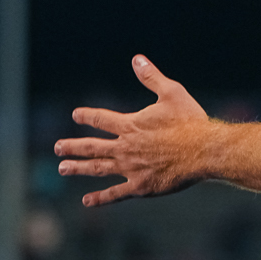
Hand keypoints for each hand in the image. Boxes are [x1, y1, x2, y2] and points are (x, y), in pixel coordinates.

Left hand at [53, 56, 211, 205]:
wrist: (203, 151)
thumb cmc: (190, 122)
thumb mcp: (172, 93)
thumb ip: (151, 77)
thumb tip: (137, 59)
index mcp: (131, 125)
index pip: (102, 119)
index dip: (88, 116)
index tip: (76, 115)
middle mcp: (125, 147)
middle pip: (92, 146)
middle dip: (73, 146)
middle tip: (57, 147)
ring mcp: (131, 168)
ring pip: (98, 168)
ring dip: (78, 168)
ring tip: (62, 168)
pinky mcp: (140, 186)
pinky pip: (115, 193)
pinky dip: (100, 197)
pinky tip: (87, 200)